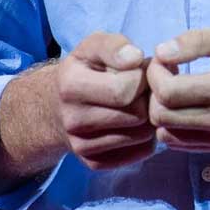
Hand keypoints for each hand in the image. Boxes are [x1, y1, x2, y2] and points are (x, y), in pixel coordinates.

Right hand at [57, 31, 155, 171]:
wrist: (58, 106)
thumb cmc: (86, 69)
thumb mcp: (95, 45)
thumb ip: (115, 45)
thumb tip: (135, 58)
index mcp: (71, 85)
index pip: (126, 89)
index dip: (143, 76)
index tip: (140, 70)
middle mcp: (73, 120)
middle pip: (137, 114)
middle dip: (149, 97)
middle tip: (145, 88)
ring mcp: (81, 146)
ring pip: (143, 135)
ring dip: (151, 117)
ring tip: (141, 102)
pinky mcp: (94, 163)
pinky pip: (141, 153)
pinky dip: (148, 137)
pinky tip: (137, 122)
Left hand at [146, 24, 209, 153]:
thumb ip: (198, 41)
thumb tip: (161, 51)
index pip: (168, 92)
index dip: (155, 74)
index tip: (164, 59)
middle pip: (162, 117)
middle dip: (153, 93)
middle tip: (167, 73)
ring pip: (169, 136)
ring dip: (162, 112)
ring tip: (176, 90)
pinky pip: (185, 145)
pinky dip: (175, 127)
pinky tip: (187, 106)